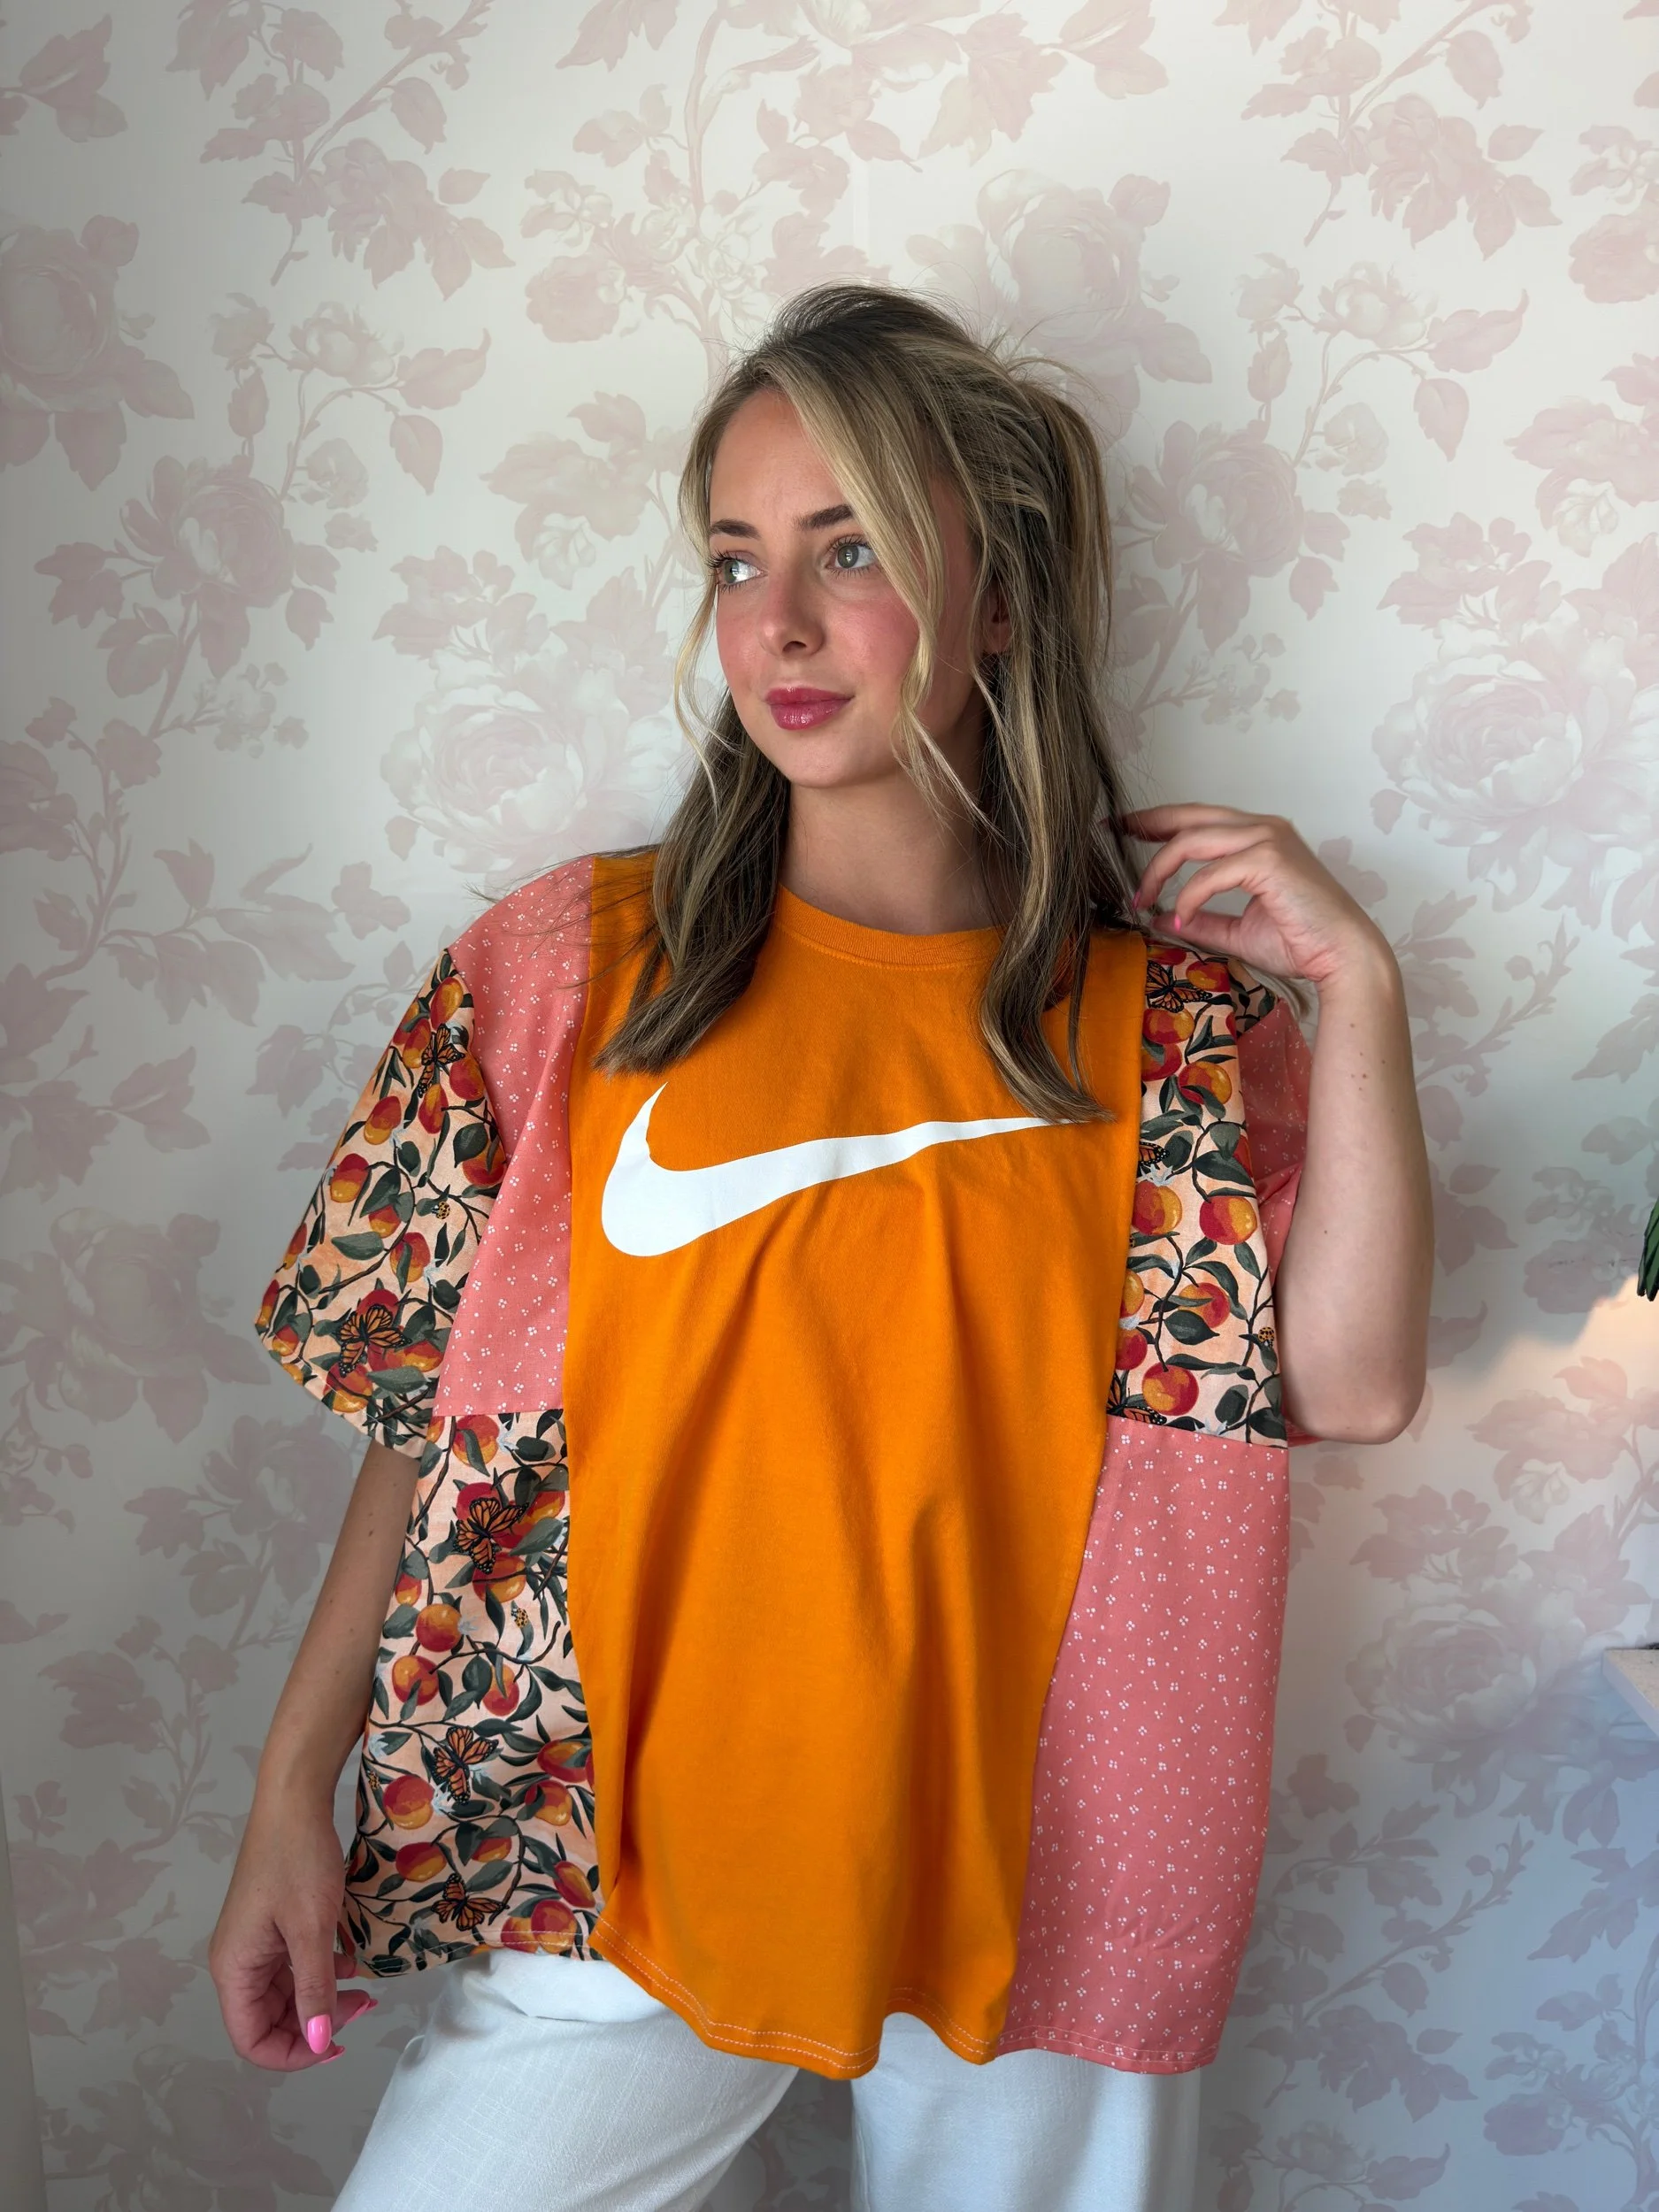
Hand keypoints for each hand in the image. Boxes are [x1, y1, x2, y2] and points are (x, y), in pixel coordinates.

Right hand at [209, 1790, 375, 2070]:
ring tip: (364, 1991)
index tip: (337, 2044)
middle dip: (315, 2026)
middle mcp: (238, 1962)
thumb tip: (319, 2044)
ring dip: (322, 2001)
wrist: (294, 1800)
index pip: (251, 2040)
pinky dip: (322, 1973)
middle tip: (363, 2008)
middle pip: (270, 2021)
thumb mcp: (311, 1928)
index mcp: (234, 1970)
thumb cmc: (297, 1860)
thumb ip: (315, 1989)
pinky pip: (294, 1967)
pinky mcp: (274, 1926)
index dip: (293, 2054)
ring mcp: (256, 1943)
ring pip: (287, 1995)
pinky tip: (351, 1962)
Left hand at [1123, 803, 1383, 993]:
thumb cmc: (1300, 942)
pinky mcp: (1269, 859)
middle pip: (1189, 817)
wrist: (1342, 956)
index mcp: (1258, 837)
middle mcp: (1263, 828)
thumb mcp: (1236, 931)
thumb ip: (1200, 920)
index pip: (1198, 819)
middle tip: (1110, 833)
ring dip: (1160, 871)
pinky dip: (1189, 896)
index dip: (1157, 821)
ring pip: (1192, 840)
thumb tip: (1158, 919)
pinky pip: (1211, 873)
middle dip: (1145, 824)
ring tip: (1142, 898)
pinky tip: (1181, 917)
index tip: (1124, 829)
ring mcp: (1268, 839)